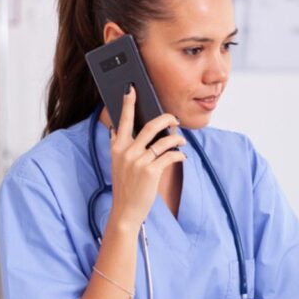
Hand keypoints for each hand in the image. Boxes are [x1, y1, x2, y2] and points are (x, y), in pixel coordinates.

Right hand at [107, 87, 185, 228]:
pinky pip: (170, 156)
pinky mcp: (150, 171)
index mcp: (117, 147)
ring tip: (182, 141)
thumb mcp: (117, 163)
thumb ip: (119, 145)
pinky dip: (178, 155)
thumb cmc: (125, 186)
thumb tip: (118, 128)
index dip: (127, 104)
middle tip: (175, 119)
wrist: (125, 210)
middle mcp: (126, 152)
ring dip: (176, 139)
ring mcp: (138, 161)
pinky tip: (181, 156)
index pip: (122, 120)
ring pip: (163, 140)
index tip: (131, 89)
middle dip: (166, 119)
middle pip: (150, 126)